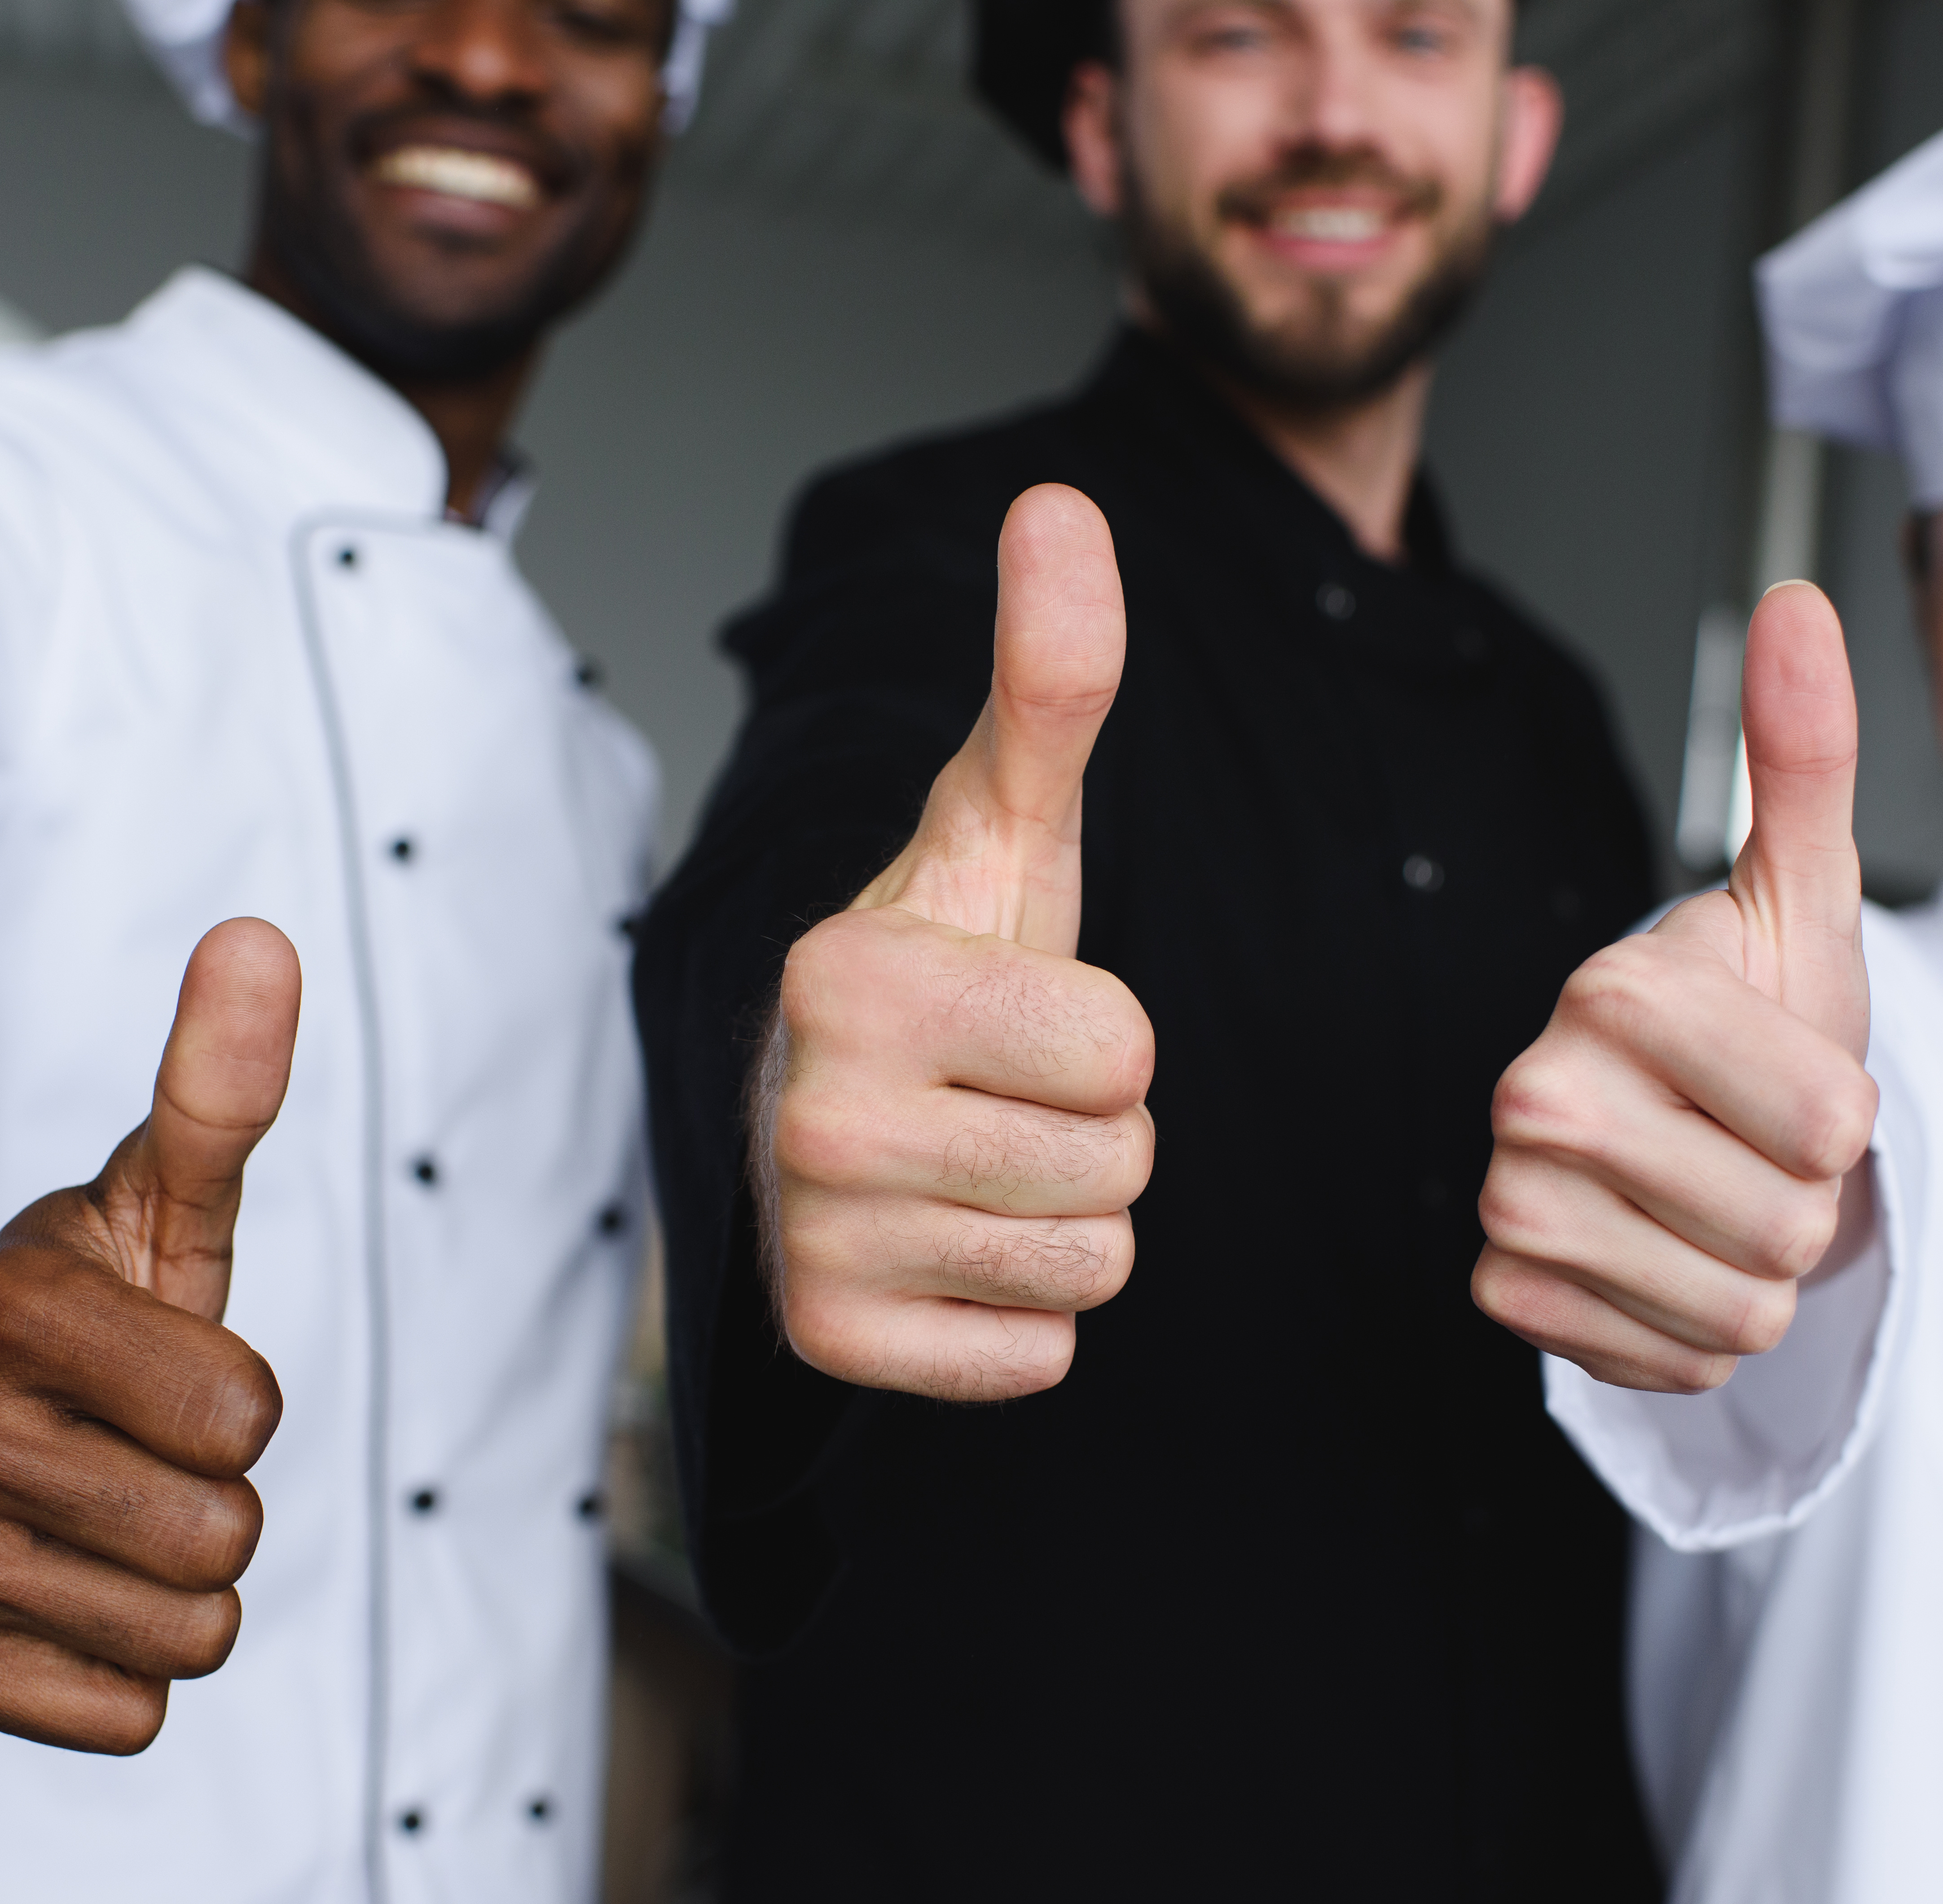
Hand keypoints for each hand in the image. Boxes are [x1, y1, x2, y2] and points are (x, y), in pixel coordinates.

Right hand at [0, 918, 301, 1751]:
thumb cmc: (80, 1308)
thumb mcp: (155, 1200)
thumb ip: (215, 1088)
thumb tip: (259, 938)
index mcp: (11, 1308)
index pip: (245, 1419)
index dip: (241, 1403)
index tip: (174, 1374)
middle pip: (221, 1539)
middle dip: (217, 1505)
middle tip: (139, 1457)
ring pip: (182, 1638)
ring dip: (177, 1591)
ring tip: (106, 1522)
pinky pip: (118, 1719)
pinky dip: (120, 1673)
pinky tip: (67, 1596)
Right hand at [761, 484, 1155, 1400]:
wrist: (825, 1110)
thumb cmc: (945, 962)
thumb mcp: (1005, 825)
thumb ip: (1050, 679)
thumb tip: (1061, 505)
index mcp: (852, 980)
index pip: (1128, 1054)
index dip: (1110, 1036)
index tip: (1024, 1017)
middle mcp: (814, 1116)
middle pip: (1121, 1167)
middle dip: (1098, 1134)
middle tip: (1007, 1098)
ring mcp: (817, 1240)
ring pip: (1093, 1265)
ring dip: (1071, 1220)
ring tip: (986, 1165)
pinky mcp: (837, 1346)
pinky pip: (1041, 1358)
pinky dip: (1021, 1315)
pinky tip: (955, 1246)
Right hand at [1473, 582, 1877, 1391]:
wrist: (1665, 1124)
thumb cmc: (1751, 1015)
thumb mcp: (1804, 896)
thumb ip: (1804, 756)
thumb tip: (1797, 602)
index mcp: (1616, 994)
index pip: (1833, 1123)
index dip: (1848, 1119)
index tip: (1790, 1080)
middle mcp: (1538, 1097)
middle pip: (1787, 1227)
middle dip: (1803, 1202)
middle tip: (1752, 1147)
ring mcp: (1511, 1202)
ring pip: (1739, 1311)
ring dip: (1756, 1276)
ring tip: (1714, 1201)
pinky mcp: (1507, 1295)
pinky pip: (1671, 1361)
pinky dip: (1690, 1330)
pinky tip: (1663, 1258)